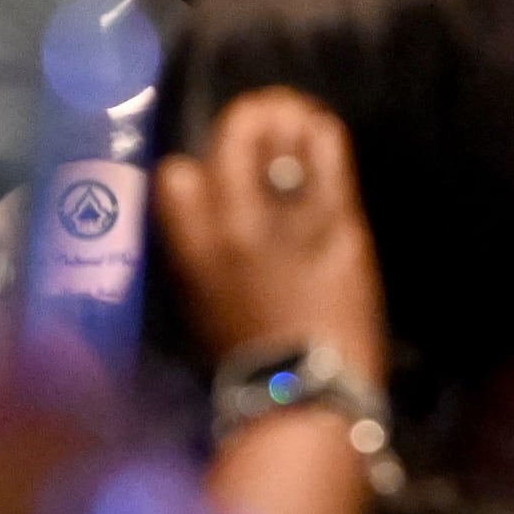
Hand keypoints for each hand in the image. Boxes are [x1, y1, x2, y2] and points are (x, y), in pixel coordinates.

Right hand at [153, 91, 383, 374]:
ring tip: (298, 117)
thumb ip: (199, 249)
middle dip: (249, 116)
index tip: (211, 171)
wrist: (305, 397)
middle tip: (266, 119)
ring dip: (290, 116)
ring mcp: (286, 218)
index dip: (194, 169)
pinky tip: (324, 133)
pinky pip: (328, 158)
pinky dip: (325, 137)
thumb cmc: (247, 363)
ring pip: (284, 133)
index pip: (176, 175)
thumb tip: (206, 214)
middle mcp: (234, 221)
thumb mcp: (199, 302)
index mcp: (191, 247)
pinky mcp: (337, 225)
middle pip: (234, 132)